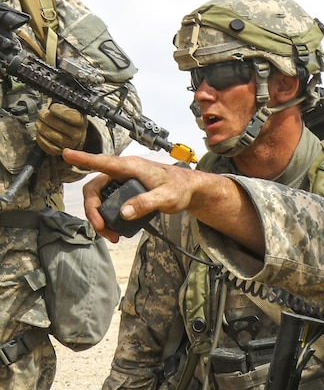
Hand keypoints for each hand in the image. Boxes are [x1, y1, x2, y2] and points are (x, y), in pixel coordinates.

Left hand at [35, 103, 87, 154]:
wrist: (73, 132)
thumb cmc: (69, 119)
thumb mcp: (70, 109)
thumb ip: (64, 107)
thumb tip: (51, 106)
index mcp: (81, 122)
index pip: (70, 116)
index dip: (58, 110)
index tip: (52, 108)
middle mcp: (78, 135)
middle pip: (57, 125)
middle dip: (45, 117)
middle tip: (42, 113)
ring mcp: (69, 144)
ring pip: (50, 135)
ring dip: (40, 126)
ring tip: (39, 122)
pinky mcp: (60, 151)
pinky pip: (47, 145)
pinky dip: (40, 138)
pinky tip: (39, 132)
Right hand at [64, 148, 265, 250]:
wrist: (190, 190)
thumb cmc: (180, 188)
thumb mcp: (167, 197)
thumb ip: (147, 203)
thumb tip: (124, 213)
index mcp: (131, 167)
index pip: (103, 162)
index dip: (84, 159)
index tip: (66, 154)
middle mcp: (123, 173)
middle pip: (95, 189)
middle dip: (93, 211)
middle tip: (103, 229)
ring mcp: (122, 183)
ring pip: (100, 199)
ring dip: (100, 218)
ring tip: (111, 235)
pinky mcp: (125, 193)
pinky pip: (109, 205)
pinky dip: (108, 219)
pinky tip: (117, 231)